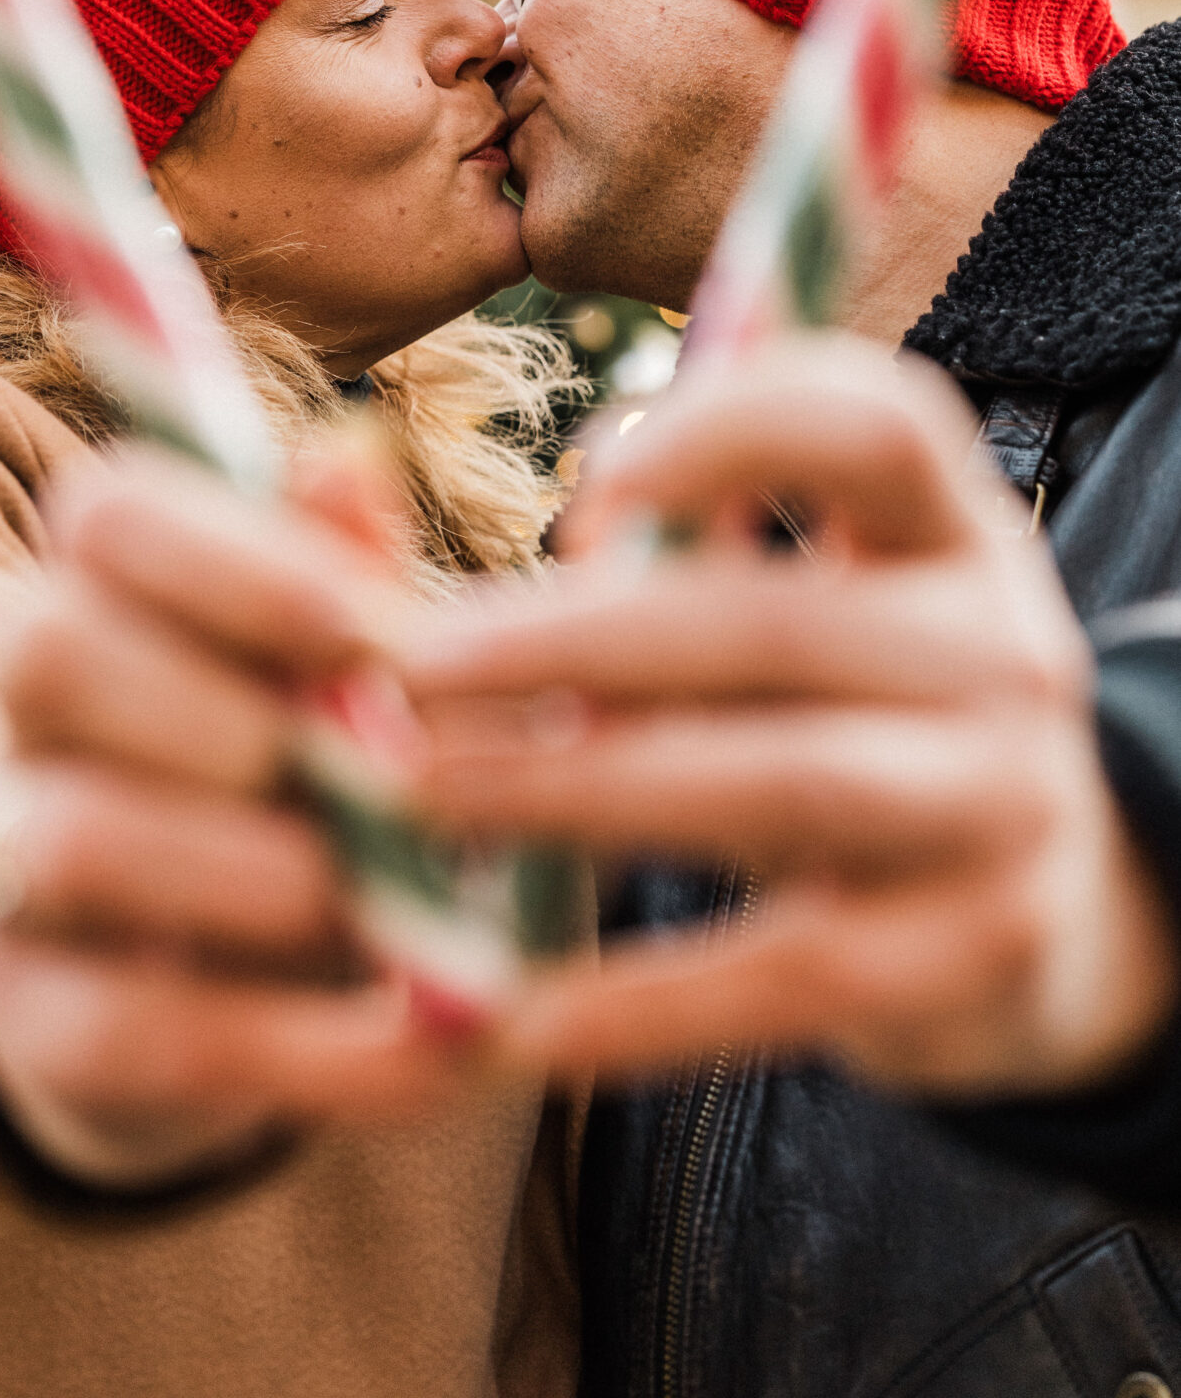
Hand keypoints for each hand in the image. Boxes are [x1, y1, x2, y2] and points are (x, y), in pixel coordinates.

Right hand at [0, 444, 463, 1190]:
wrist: (255, 970)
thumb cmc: (323, 763)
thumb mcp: (351, 666)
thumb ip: (350, 575)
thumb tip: (345, 460)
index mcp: (105, 585)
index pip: (100, 511)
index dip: (233, 561)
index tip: (373, 633)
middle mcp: (31, 711)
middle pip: (43, 649)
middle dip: (226, 714)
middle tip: (380, 777)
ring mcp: (12, 865)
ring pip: (67, 835)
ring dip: (248, 870)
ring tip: (381, 903)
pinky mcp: (43, 1020)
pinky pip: (138, 1030)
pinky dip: (309, 1049)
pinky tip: (431, 1050)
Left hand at [400, 335, 1179, 1099]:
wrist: (1046, 914)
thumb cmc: (849, 711)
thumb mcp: (799, 599)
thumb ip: (655, 536)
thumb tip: (391, 491)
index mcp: (952, 528)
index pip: (883, 422)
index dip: (733, 431)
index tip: (586, 484)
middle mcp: (1007, 649)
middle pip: (780, 622)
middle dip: (573, 641)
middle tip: (411, 672)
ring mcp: (1007, 804)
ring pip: (778, 783)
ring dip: (577, 788)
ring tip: (422, 801)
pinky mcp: (980, 955)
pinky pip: (788, 972)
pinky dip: (641, 1000)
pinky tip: (515, 1013)